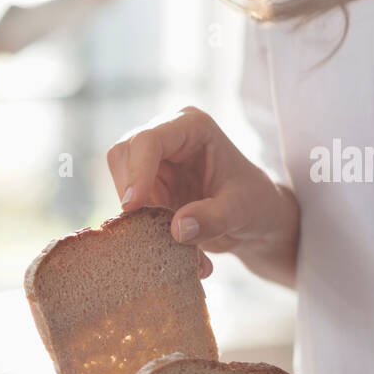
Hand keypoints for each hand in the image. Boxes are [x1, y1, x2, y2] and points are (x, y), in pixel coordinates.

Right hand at [106, 107, 296, 280]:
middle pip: (122, 153)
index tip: (134, 206)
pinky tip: (165, 244)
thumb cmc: (255, 203)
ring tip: (164, 240)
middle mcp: (167, 137)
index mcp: (192, 128)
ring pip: (119, 179)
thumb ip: (214, 218)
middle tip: (142, 226)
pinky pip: (128, 205)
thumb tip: (178, 229)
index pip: (148, 140)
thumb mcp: (243, 211)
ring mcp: (153, 161)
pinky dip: (139, 227)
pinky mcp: (146, 186)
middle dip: (128, 190)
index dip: (136, 171)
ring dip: (133, 213)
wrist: (253, 220)